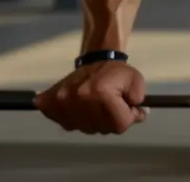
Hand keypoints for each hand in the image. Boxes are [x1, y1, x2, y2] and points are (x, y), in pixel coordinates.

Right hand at [34, 60, 148, 134]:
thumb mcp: (135, 79)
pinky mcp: (49, 105)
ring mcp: (61, 103)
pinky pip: (66, 124)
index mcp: (100, 92)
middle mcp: (77, 98)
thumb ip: (140, 100)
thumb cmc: (116, 72)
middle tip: (111, 104)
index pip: (120, 124)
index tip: (126, 105)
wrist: (95, 60)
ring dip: (94, 121)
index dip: (127, 116)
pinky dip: (75, 119)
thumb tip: (137, 115)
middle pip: (103, 129)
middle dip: (111, 120)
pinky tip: (80, 108)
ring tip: (96, 104)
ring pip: (86, 129)